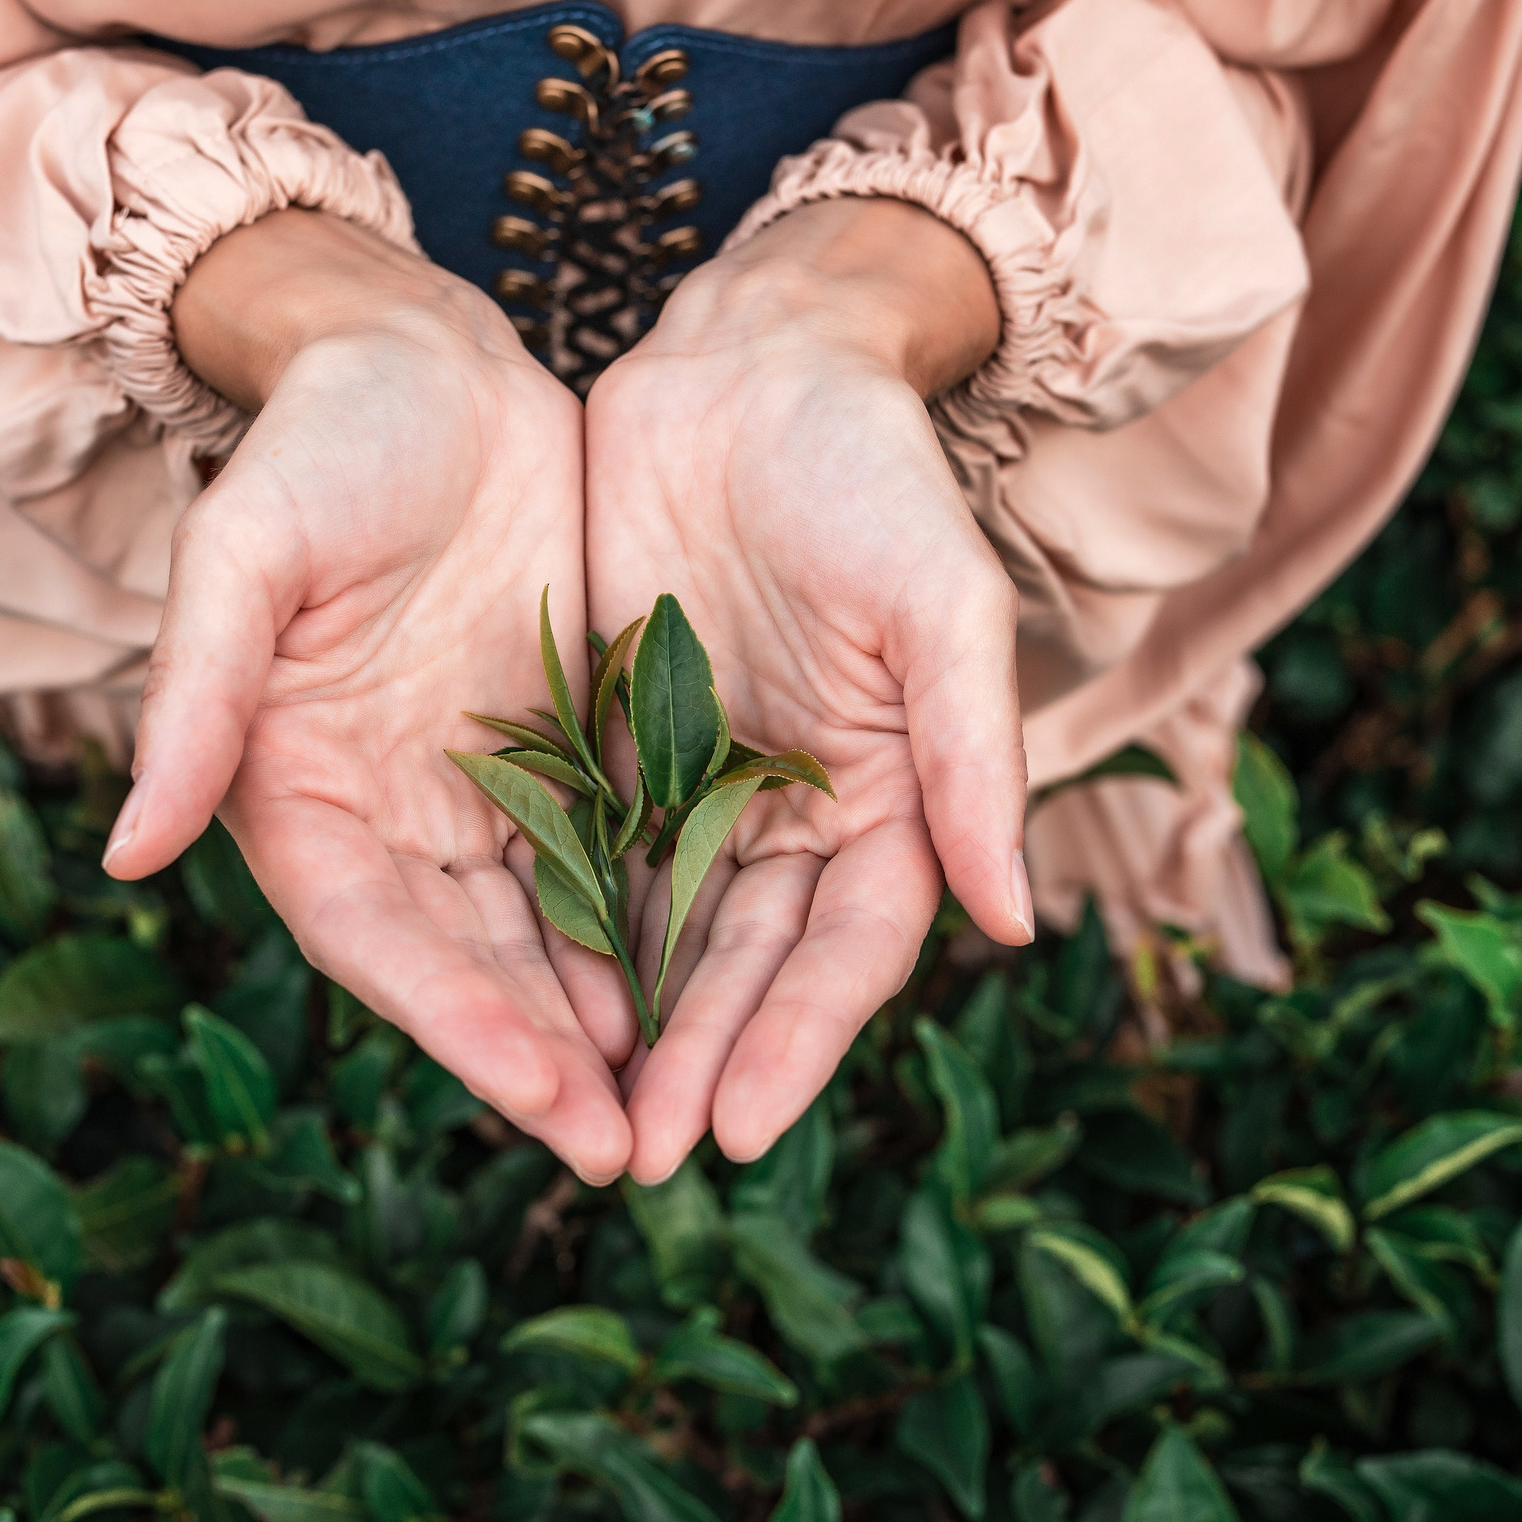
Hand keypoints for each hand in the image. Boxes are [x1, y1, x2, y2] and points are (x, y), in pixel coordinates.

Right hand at [101, 210, 634, 1181]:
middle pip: (465, 963)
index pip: (373, 937)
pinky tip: (715, 982)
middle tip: (626, 1148)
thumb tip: (123, 856)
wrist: (421, 358)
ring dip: (602, 1020)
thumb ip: (198, 701)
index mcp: (293, 790)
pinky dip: (650, 922)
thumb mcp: (248, 553)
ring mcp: (473, 786)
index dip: (452, 1018)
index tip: (537, 1088)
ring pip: (543, 931)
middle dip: (543, 1057)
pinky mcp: (557, 744)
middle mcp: (384, 813)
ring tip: (678, 1101)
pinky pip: (608, 852)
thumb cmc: (320, 443)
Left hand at [586, 198, 1036, 1182]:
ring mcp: (696, 781)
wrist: (752, 365)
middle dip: (698, 1060)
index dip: (800, 1040)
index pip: (848, 951)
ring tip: (578, 1117)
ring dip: (625, 1026)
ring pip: (659, 931)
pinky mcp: (608, 737)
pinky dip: (555, 927)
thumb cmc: (868, 474)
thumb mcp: (937, 604)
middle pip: (746, 965)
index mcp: (887, 796)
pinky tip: (511, 996)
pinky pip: (579, 849)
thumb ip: (970, 757)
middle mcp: (792, 811)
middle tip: (640, 1156)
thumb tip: (1010, 924)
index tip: (743, 1124)